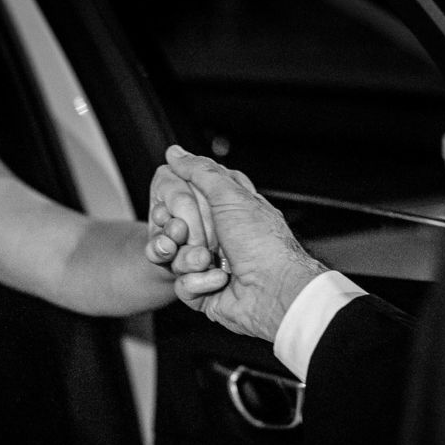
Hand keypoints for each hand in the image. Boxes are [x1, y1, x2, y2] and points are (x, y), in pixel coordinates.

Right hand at [162, 146, 327, 342]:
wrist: (274, 290)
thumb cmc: (263, 243)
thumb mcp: (231, 196)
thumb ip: (200, 172)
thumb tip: (176, 152)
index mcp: (230, 210)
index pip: (193, 194)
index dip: (178, 197)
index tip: (170, 200)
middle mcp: (220, 237)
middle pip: (177, 227)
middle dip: (178, 230)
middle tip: (184, 231)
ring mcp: (212, 265)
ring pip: (175, 257)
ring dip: (188, 257)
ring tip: (208, 259)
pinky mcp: (205, 292)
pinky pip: (182, 284)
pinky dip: (198, 282)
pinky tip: (218, 279)